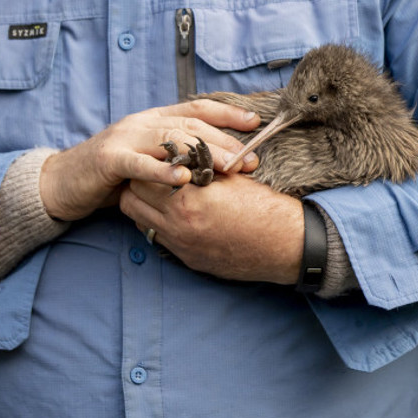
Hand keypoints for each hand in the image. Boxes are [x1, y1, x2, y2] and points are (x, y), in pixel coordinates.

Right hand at [40, 100, 260, 220]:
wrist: (62, 183)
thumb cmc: (112, 174)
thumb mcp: (149, 158)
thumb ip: (177, 154)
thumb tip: (220, 161)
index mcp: (154, 119)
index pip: (197, 109)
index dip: (227, 114)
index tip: (256, 123)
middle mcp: (142, 122)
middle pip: (190, 125)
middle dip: (224, 141)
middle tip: (250, 159)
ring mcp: (124, 138)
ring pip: (170, 138)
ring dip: (203, 153)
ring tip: (228, 167)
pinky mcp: (108, 159)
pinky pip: (139, 163)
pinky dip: (163, 170)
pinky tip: (184, 177)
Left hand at [119, 173, 305, 283]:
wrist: (285, 245)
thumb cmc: (264, 207)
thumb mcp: (232, 178)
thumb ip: (200, 167)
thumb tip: (181, 158)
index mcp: (188, 200)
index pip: (144, 177)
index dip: (149, 164)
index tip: (158, 158)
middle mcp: (178, 225)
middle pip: (132, 200)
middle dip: (139, 184)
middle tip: (155, 175)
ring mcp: (181, 245)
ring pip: (139, 221)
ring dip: (145, 206)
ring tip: (164, 195)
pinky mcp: (188, 259)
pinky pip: (158, 239)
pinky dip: (160, 225)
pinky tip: (178, 215)